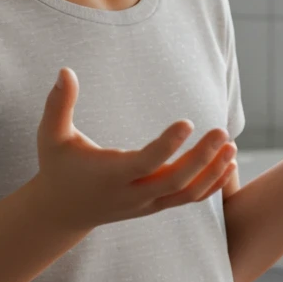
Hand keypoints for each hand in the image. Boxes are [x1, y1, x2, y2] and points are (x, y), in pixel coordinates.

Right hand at [34, 67, 238, 230]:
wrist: (62, 211)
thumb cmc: (57, 166)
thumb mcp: (50, 135)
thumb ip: (58, 103)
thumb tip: (65, 70)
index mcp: (110, 174)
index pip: (145, 162)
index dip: (168, 145)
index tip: (188, 122)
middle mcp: (132, 193)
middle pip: (175, 181)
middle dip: (202, 158)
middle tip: (222, 131)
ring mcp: (145, 204)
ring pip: (187, 194)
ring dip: (212, 171)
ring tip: (232, 145)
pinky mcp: (154, 206)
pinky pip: (188, 199)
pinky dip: (211, 184)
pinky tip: (228, 163)